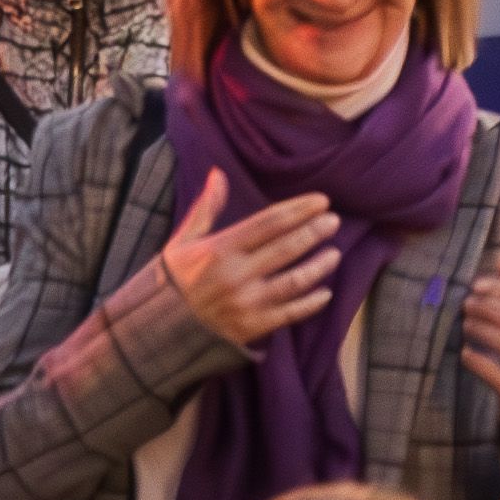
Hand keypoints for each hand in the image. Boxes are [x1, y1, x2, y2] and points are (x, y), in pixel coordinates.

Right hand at [161, 169, 341, 348]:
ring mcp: (247, 301)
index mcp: (220, 249)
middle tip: (333, 219)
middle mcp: (236, 274)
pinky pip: (291, 313)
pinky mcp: (254, 325)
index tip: (320, 200)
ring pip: (294, 281)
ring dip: (319, 266)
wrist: (164, 324)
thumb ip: (205, 208)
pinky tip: (326, 292)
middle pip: (285, 248)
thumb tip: (218, 174)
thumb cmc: (177, 276)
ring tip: (335, 253)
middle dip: (314, 231)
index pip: (268, 223)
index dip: (297, 210)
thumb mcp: (184, 239)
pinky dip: (312, 303)